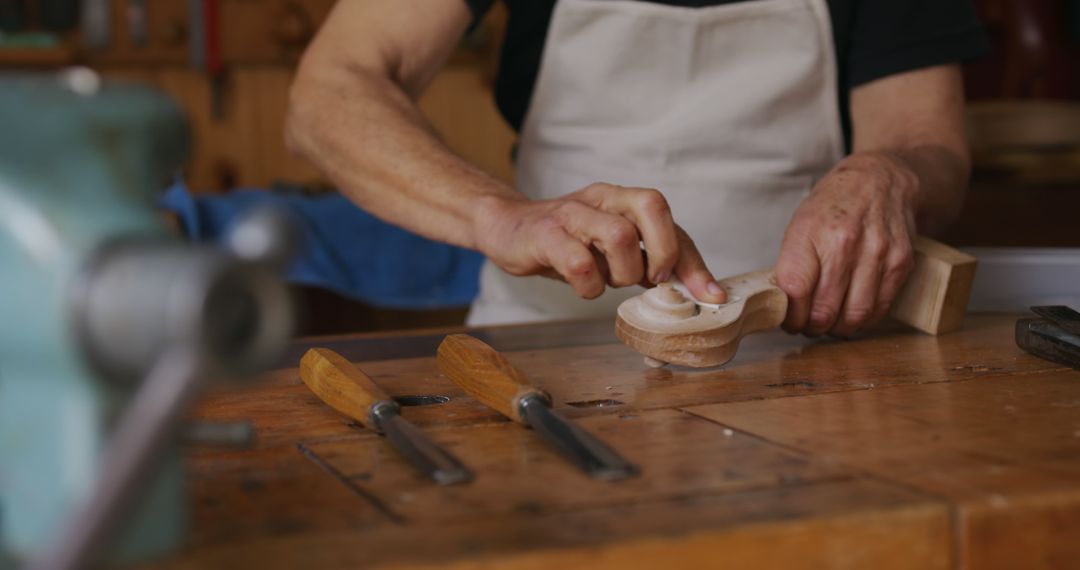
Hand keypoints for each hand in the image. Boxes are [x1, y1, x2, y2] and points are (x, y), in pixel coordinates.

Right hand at [474, 183, 726, 302]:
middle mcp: (601, 198)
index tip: (709, 295)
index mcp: (622, 200)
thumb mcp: (611, 249)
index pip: (670, 222)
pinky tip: (583, 286)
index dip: (694, 261)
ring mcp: (572, 213)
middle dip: (663, 252)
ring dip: (622, 273)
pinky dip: (589, 286)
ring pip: (619, 235)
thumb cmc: (565, 242)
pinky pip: (579, 262)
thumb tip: (693, 291)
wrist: (506, 227)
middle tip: (650, 281)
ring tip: (607, 282)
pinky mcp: (545, 234)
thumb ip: (647, 261)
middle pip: (652, 205)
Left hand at [776, 152, 918, 336]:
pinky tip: (851, 313)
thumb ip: (791, 265)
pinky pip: (879, 308)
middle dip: (811, 326)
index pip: (795, 290)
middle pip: (824, 309)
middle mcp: (845, 243)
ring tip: (828, 323)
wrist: (880, 180)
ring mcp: (877, 254)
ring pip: (853, 316)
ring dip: (837, 328)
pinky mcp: (901, 263)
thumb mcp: (799, 224)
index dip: (789, 315)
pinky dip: (863, 319)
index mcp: (811, 232)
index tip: (787, 320)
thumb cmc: (833, 205)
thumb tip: (784, 307)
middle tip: (807, 326)